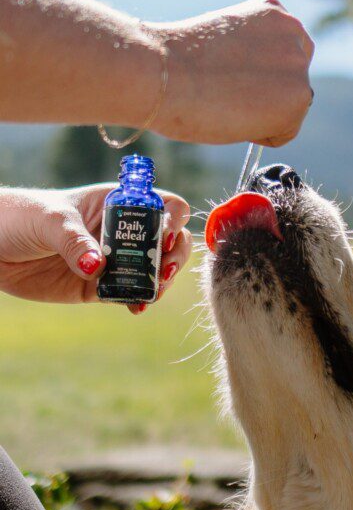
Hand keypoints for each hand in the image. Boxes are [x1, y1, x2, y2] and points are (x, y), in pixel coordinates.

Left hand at [0, 185, 191, 310]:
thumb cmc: (21, 217)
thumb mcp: (50, 220)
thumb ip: (75, 241)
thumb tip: (98, 267)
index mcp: (118, 203)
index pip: (163, 205)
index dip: (173, 220)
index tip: (164, 237)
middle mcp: (123, 231)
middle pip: (170, 240)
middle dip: (174, 256)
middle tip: (163, 271)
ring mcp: (114, 260)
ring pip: (154, 270)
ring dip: (160, 282)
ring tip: (150, 293)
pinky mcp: (99, 287)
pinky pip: (129, 293)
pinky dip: (139, 300)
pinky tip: (135, 306)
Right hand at [150, 0, 314, 146]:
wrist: (163, 72)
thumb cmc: (176, 62)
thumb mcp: (222, 42)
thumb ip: (249, 56)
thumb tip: (257, 87)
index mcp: (272, 10)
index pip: (280, 57)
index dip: (252, 77)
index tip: (225, 78)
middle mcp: (294, 31)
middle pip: (291, 82)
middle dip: (265, 96)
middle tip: (225, 96)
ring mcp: (299, 65)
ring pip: (290, 109)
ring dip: (261, 116)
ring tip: (226, 102)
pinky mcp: (299, 97)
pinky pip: (284, 133)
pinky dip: (259, 136)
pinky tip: (233, 116)